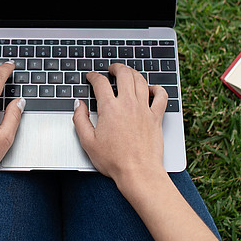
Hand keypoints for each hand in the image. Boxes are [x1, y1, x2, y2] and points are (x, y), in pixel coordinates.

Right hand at [72, 63, 167, 188]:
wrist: (138, 173)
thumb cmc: (114, 161)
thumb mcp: (88, 142)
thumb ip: (80, 120)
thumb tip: (78, 105)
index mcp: (110, 108)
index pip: (100, 83)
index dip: (94, 76)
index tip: (91, 77)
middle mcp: (128, 104)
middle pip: (124, 74)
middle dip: (116, 67)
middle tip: (112, 68)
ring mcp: (144, 109)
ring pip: (141, 80)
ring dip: (133, 73)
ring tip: (128, 73)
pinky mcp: (156, 117)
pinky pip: (161, 96)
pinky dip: (157, 88)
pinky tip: (152, 88)